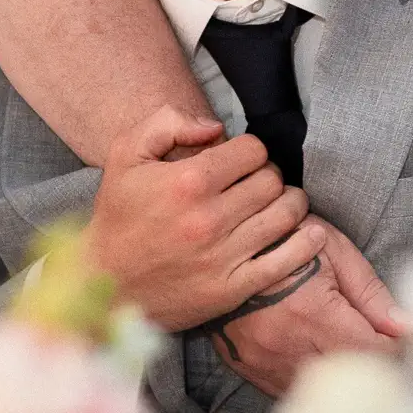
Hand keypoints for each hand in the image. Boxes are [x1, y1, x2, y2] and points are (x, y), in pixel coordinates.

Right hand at [85, 105, 319, 330]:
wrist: (102, 283)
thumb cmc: (117, 217)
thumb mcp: (126, 155)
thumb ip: (168, 123)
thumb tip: (216, 127)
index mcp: (188, 182)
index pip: (253, 150)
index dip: (250, 151)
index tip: (240, 161)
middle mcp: (209, 218)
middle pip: (272, 181)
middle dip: (269, 176)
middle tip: (257, 184)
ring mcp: (223, 256)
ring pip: (287, 215)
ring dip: (291, 204)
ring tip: (280, 204)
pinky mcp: (231, 289)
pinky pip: (287, 261)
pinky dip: (307, 243)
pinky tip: (311, 233)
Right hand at [214, 216, 406, 396]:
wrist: (221, 242)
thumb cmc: (284, 240)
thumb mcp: (333, 251)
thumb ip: (371, 294)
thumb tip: (407, 329)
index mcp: (314, 315)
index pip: (375, 354)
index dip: (402, 351)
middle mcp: (287, 347)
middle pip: (351, 378)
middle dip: (378, 366)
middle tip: (392, 351)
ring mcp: (264, 364)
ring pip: (321, 391)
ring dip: (344, 375)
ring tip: (358, 355)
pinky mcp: (249, 369)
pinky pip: (290, 390)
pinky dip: (312, 380)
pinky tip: (323, 361)